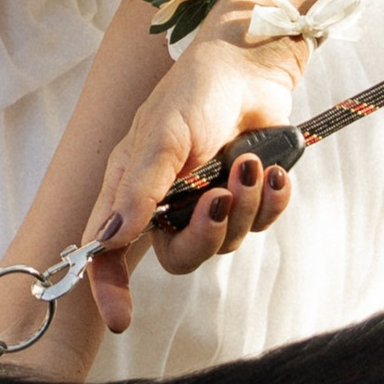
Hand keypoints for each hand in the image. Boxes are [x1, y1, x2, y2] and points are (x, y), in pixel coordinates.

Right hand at [80, 31, 302, 333]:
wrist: (253, 65)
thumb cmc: (196, 89)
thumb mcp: (163, 135)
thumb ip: (141, 188)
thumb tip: (110, 240)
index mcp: (131, 190)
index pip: (109, 252)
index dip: (109, 289)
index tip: (120, 319)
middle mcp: (166, 203)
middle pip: (179, 256)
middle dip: (205, 234)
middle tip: (220, 197)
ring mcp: (207, 201)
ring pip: (226, 241)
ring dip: (244, 206)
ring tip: (250, 165)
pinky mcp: (247, 195)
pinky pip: (261, 223)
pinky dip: (271, 201)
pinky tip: (273, 172)